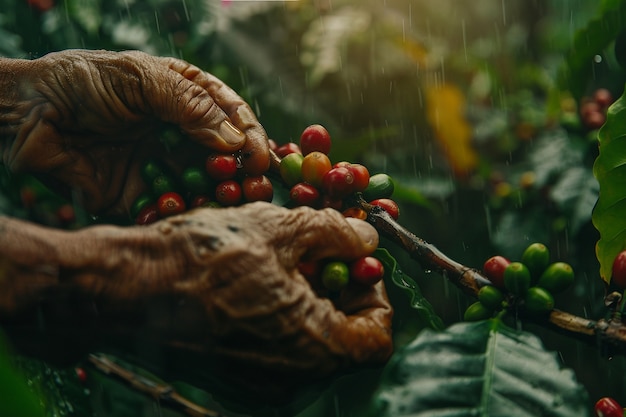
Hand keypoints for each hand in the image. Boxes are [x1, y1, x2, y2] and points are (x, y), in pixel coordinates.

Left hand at [0, 50, 268, 214]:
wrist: (26, 111)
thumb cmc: (85, 82)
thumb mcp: (142, 79)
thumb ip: (190, 107)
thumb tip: (235, 141)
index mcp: (185, 98)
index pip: (230, 118)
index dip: (249, 137)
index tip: (261, 157)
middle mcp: (179, 134)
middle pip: (223, 157)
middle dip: (242, 173)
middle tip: (257, 189)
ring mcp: (161, 165)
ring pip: (203, 186)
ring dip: (221, 197)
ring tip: (233, 205)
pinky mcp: (139, 195)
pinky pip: (169, 209)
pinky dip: (183, 215)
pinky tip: (195, 215)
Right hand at [0, 203, 391, 387]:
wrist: (129, 286)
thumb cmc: (203, 257)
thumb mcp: (279, 229)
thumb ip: (335, 232)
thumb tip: (367, 238)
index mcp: (313, 348)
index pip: (376, 337)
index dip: (377, 295)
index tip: (358, 263)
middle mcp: (291, 377)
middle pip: (345, 338)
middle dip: (343, 291)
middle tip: (327, 252)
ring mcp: (261, 379)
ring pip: (310, 341)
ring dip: (313, 298)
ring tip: (292, 257)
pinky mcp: (236, 373)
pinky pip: (279, 346)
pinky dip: (285, 313)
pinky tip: (264, 276)